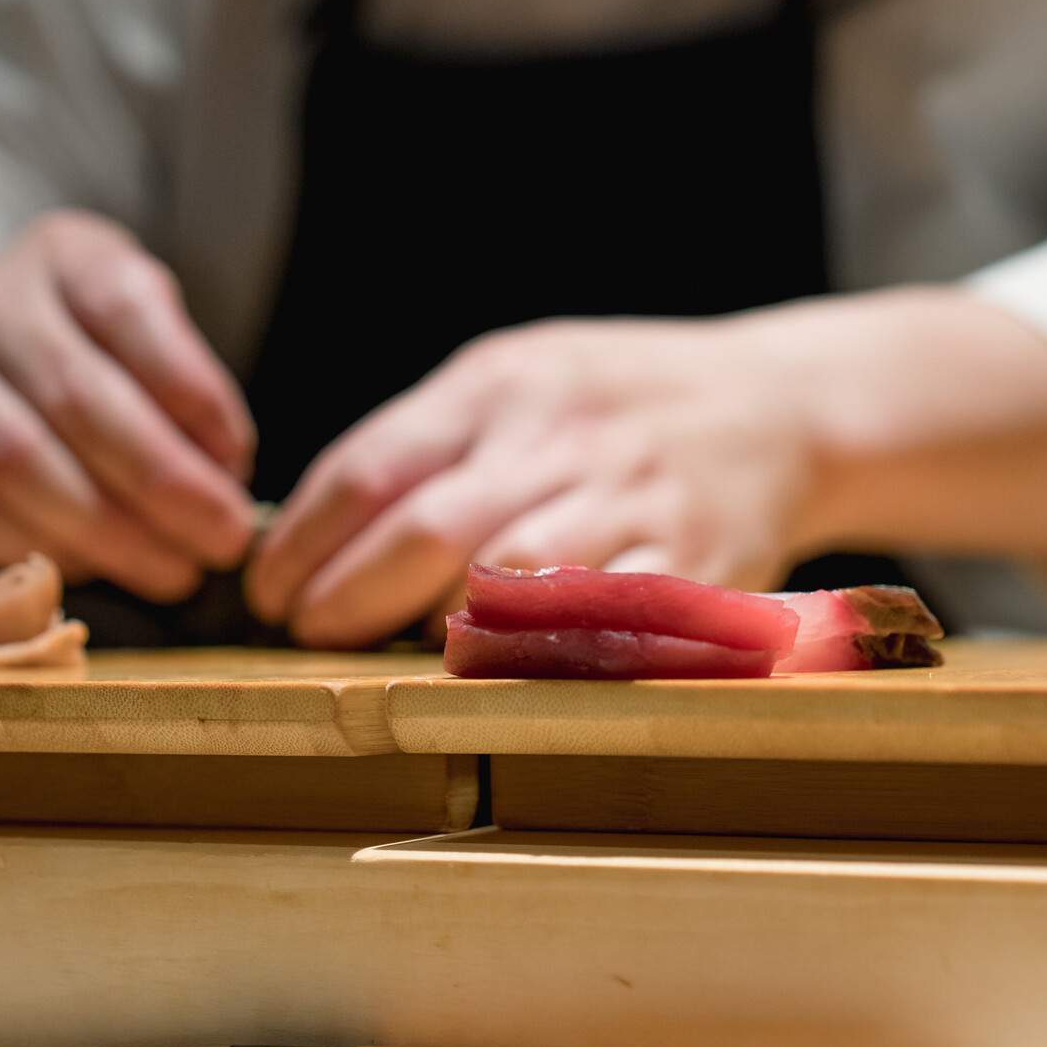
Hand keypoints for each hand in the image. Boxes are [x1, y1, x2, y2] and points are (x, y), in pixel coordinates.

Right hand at [0, 211, 256, 598]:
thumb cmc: (93, 361)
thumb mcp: (150, 337)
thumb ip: (190, 388)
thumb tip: (227, 476)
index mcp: (64, 258)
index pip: (125, 309)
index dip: (191, 390)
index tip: (239, 460)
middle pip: (74, 396)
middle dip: (163, 481)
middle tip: (225, 538)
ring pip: (15, 462)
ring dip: (111, 532)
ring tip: (176, 571)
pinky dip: (43, 550)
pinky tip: (102, 572)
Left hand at [247, 288, 1046, 647]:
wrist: (780, 409)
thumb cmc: (621, 400)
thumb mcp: (523, 372)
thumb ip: (431, 436)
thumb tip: (313, 526)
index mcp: (508, 383)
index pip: (376, 464)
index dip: (304, 538)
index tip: (265, 586)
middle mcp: (569, 438)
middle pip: (433, 529)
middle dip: (347, 596)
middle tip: (305, 633)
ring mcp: (636, 506)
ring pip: (513, 582)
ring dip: (429, 634)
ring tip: (381, 658)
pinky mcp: (694, 572)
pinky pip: (602, 629)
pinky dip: (536, 659)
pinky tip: (487, 674)